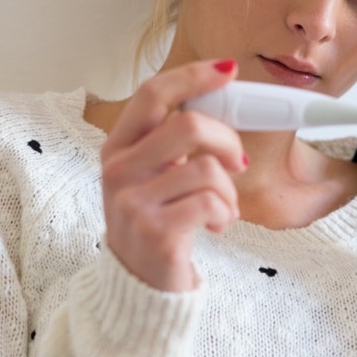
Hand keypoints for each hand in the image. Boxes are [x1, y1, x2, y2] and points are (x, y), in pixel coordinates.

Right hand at [100, 60, 245, 291]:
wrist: (140, 286)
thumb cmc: (157, 222)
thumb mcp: (154, 175)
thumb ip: (175, 141)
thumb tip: (222, 99)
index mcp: (118, 147)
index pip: (153, 94)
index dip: (193, 76)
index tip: (227, 70)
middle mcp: (118, 170)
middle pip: (187, 125)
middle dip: (228, 140)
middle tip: (238, 163)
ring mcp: (133, 202)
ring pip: (207, 168)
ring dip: (229, 191)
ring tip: (221, 208)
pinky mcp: (155, 232)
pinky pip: (211, 203)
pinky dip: (225, 214)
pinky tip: (214, 225)